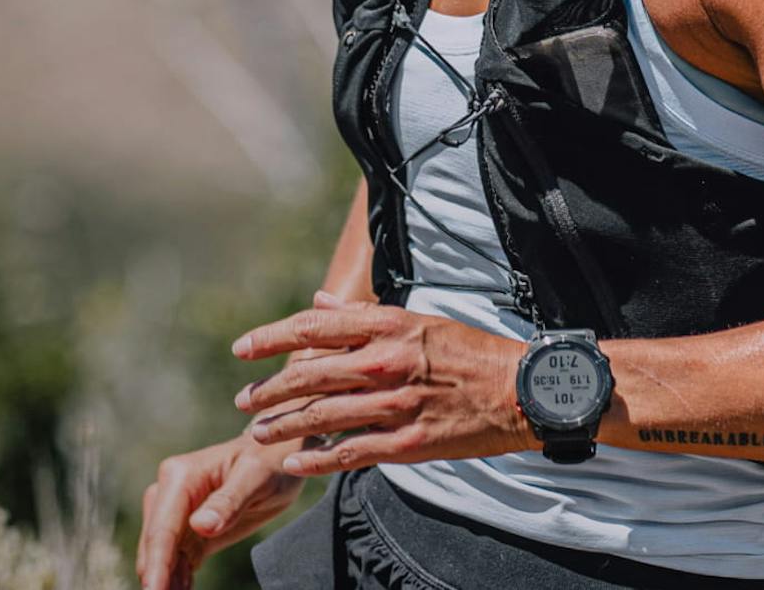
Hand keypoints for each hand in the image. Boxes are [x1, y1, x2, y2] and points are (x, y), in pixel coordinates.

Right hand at [137, 432, 305, 589]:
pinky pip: (178, 561)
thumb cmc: (269, 460)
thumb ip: (228, 501)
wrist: (277, 458)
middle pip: (155, 546)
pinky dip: (178, 580)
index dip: (156, 564)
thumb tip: (201, 526)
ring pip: (162, 557)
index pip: (162, 529)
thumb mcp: (256, 477)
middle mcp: (170, 494)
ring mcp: (177, 514)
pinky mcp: (190, 531)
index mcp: (179, 477)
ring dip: (166, 582)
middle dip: (156, 578)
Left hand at [229, 289, 534, 475]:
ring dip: (283, 426)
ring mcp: (396, 404)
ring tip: (258, 433)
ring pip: (323, 416)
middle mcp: (386, 362)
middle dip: (269, 390)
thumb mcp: (417, 320)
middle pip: (309, 374)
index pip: (312, 328)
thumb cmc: (468, 351)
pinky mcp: (408, 442)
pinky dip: (318, 459)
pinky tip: (296, 462)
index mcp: (387, 327)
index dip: (270, 338)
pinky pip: (351, 452)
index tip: (242, 350)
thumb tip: (318, 302)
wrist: (521, 390)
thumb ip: (362, 316)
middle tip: (243, 400)